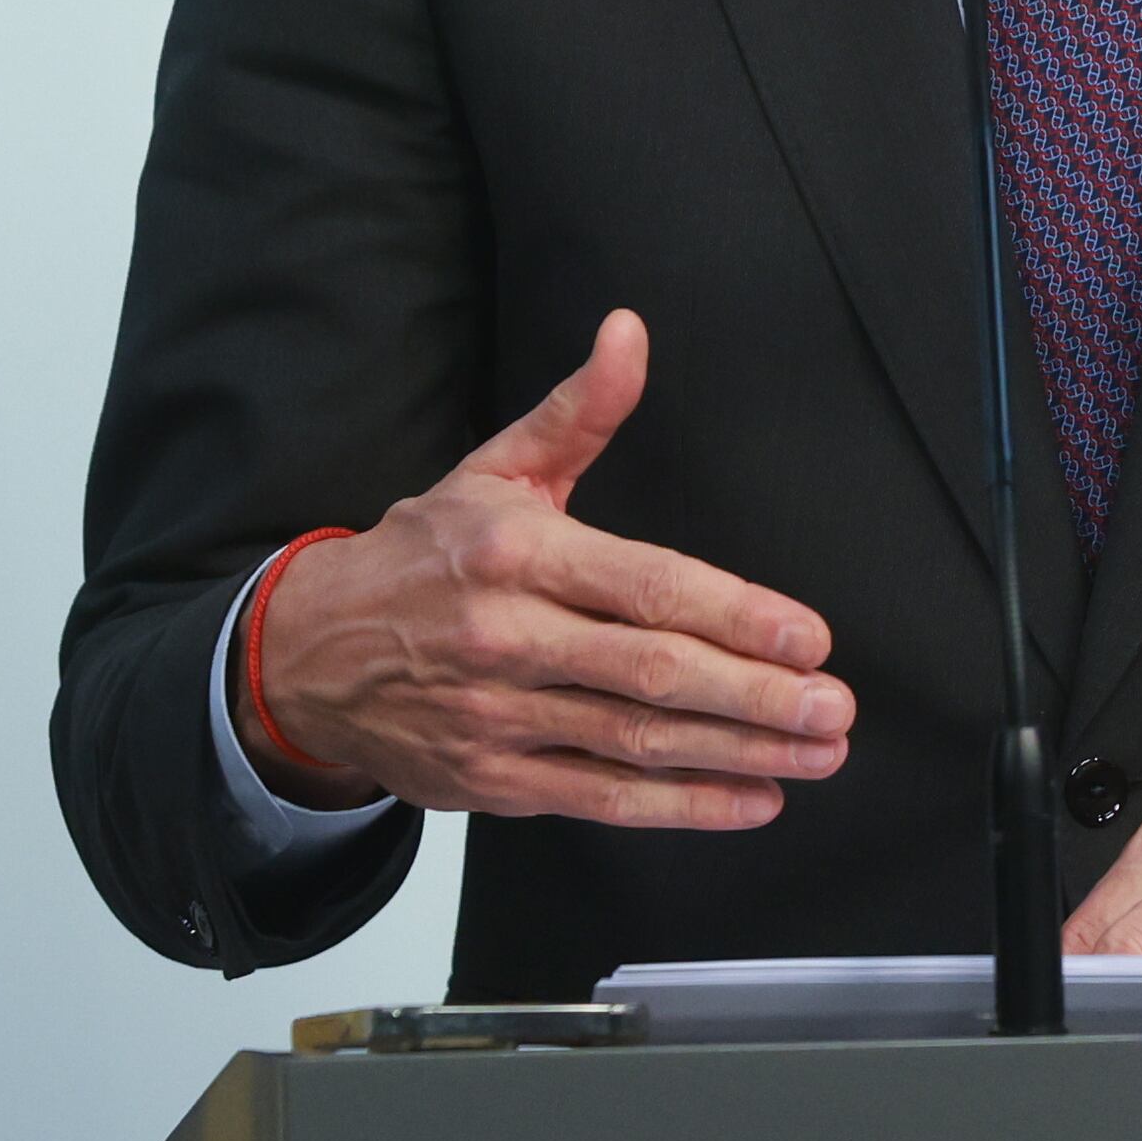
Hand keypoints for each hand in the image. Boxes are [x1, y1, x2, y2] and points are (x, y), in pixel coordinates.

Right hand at [244, 311, 855, 828]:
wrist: (308, 655)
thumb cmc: (419, 557)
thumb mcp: (494, 470)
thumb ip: (579, 411)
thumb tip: (630, 334)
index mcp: (516, 553)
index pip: (645, 585)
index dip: (735, 614)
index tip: (810, 635)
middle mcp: (507, 636)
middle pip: (652, 672)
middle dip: (756, 694)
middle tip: (833, 704)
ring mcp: (498, 716)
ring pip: (637, 742)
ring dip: (740, 751)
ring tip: (817, 752)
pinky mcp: (493, 781)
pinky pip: (602, 799)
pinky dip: (683, 806)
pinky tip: (752, 799)